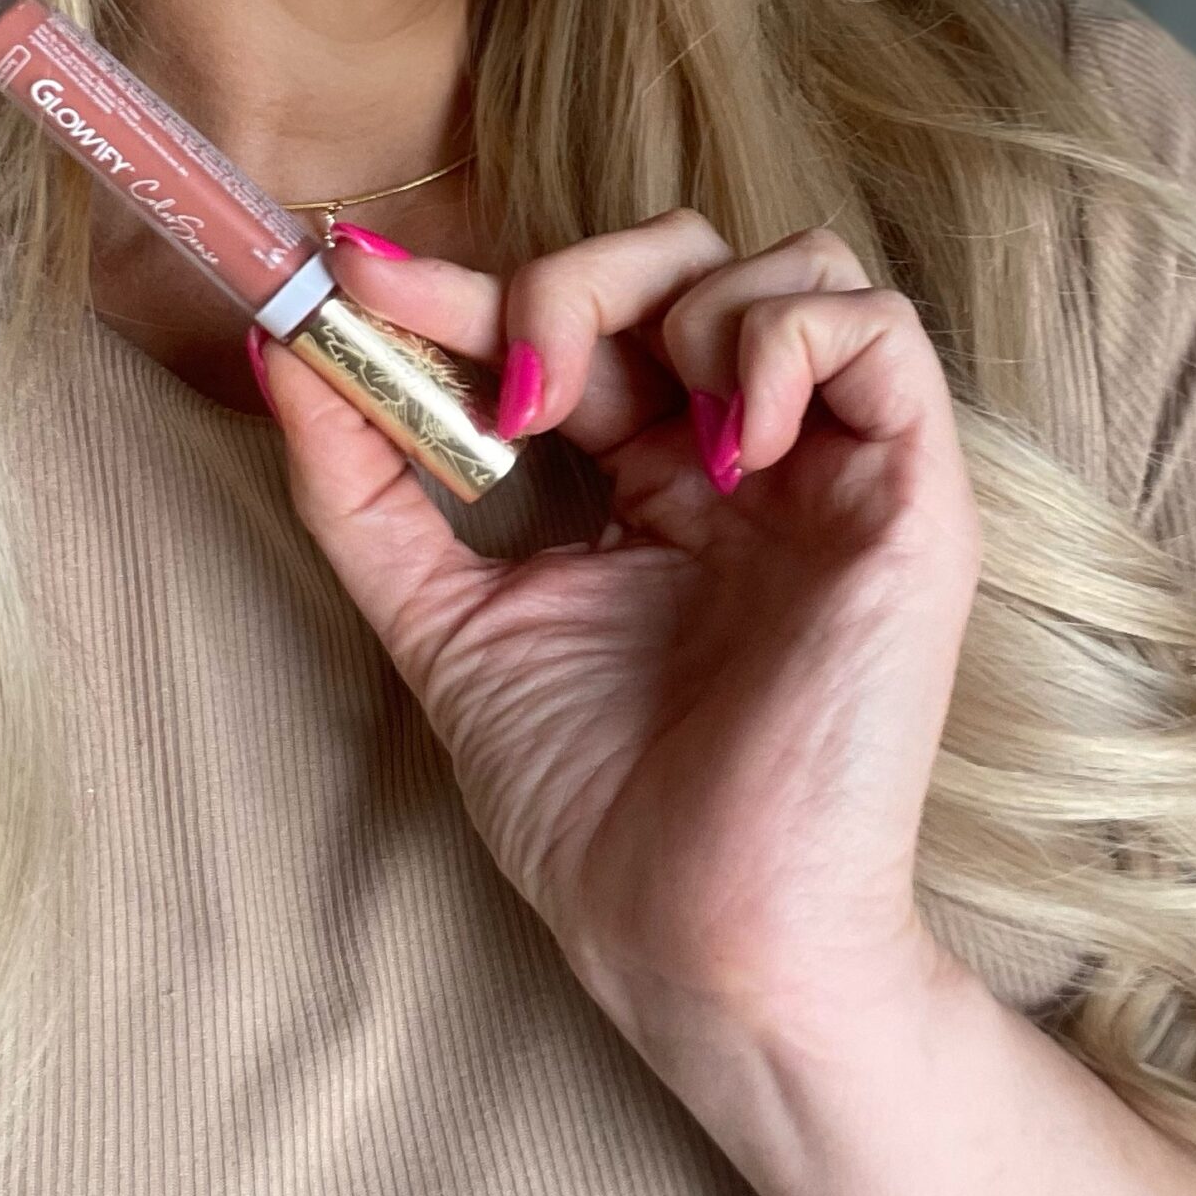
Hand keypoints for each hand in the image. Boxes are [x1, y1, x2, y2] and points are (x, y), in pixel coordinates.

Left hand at [251, 211, 981, 1055]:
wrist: (700, 939)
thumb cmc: (594, 807)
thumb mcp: (443, 620)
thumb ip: (364, 489)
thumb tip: (285, 351)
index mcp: (652, 477)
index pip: (577, 320)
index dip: (472, 283)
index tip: (359, 282)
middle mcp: (747, 453)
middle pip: (680, 256)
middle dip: (568, 280)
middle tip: (512, 389)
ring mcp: (832, 469)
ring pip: (790, 261)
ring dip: (675, 302)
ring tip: (622, 428)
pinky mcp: (911, 497)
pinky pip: (878, 330)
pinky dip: (783, 342)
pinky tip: (724, 448)